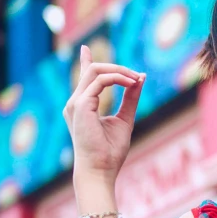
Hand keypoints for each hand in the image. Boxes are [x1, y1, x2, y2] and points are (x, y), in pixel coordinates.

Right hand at [63, 45, 145, 183]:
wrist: (101, 169)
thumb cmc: (110, 151)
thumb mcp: (124, 119)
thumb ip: (130, 98)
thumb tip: (141, 78)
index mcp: (82, 106)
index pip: (83, 79)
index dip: (85, 61)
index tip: (84, 48)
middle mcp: (76, 102)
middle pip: (93, 71)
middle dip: (117, 68)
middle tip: (137, 75)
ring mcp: (76, 103)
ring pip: (95, 71)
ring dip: (119, 71)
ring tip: (136, 79)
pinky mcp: (81, 105)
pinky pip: (101, 80)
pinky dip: (118, 78)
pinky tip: (131, 83)